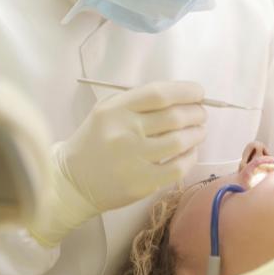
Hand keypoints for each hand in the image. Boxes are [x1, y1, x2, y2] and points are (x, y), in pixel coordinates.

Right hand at [28, 81, 205, 246]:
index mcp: (116, 110)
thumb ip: (138, 102)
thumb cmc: (94, 140)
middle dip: (196, 112)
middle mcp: (125, 132)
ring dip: (197, 133)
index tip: (199, 92)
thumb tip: (181, 98)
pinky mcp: (142, 183)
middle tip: (201, 113)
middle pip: (174, 117)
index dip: (186, 91)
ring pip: (180, 141)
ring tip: (199, 131)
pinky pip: (178, 167)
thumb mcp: (106, 111)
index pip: (159, 94)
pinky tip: (190, 151)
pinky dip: (191, 157)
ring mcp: (134, 159)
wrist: (71, 180)